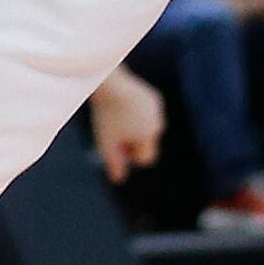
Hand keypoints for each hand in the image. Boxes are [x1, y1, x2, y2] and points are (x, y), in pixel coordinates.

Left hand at [89, 63, 163, 183]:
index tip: (116, 147)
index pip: (146, 158)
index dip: (130, 156)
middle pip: (146, 142)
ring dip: (134, 127)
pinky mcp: (154, 97)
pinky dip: (135, 112)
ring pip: (146, 126)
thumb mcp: (105, 141)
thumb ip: (113, 162)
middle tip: (113, 131)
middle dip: (132, 141)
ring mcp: (157, 109)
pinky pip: (145, 113)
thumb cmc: (106, 114)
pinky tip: (121, 105)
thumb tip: (118, 180)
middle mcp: (158, 123)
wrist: (111, 84)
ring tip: (116, 117)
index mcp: (149, 135)